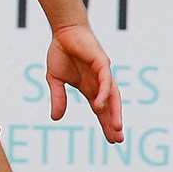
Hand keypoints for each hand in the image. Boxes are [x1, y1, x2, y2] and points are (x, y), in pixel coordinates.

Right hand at [46, 24, 122, 143]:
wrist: (64, 31)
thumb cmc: (61, 52)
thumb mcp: (54, 79)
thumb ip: (58, 98)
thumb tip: (56, 119)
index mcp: (90, 88)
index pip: (100, 110)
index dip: (105, 124)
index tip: (111, 139)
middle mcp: (100, 83)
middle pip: (110, 107)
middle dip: (113, 123)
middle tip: (118, 140)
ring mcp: (103, 74)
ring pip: (112, 96)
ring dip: (114, 112)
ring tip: (116, 128)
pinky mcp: (102, 63)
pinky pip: (105, 81)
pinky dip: (103, 94)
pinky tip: (99, 105)